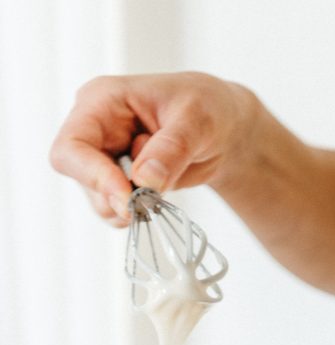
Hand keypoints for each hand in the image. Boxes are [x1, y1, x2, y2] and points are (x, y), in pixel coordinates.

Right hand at [50, 72, 257, 225]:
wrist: (220, 130)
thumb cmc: (206, 109)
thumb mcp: (197, 121)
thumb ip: (171, 149)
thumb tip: (144, 180)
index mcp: (102, 101)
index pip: (72, 147)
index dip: (94, 176)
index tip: (128, 198)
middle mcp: (94, 129)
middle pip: (82, 178)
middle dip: (118, 195)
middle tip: (157, 198)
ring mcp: (103, 157)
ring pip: (99, 200)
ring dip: (133, 205)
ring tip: (167, 181)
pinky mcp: (116, 181)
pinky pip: (117, 211)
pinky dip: (140, 213)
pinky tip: (162, 192)